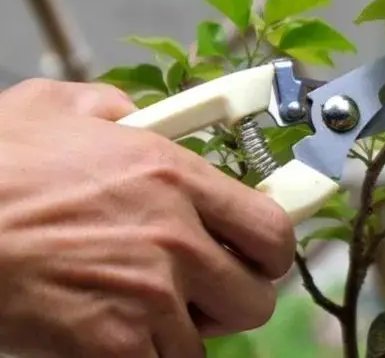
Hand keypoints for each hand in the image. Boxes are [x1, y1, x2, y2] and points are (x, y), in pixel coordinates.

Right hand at [0, 79, 295, 357]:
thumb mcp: (55, 108)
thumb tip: (134, 116)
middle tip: (202, 291)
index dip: (270, 252)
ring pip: (206, 341)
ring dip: (182, 333)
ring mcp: (149, 295)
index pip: (272, 230)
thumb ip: (112, 109)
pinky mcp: (113, 345)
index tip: (257, 256)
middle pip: (255, 297)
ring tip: (147, 313)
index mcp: (173, 176)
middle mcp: (176, 237)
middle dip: (231, 299)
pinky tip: (116, 339)